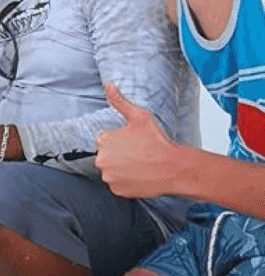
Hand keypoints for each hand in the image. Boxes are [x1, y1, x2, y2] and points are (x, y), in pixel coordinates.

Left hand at [95, 82, 178, 198]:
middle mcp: (102, 160)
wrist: (173, 168)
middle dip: (119, 155)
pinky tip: (140, 176)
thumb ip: (119, 100)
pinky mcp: (118, 191)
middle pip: (107, 156)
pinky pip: (118, 185)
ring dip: (122, 169)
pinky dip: (127, 182)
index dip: (121, 141)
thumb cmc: (157, 141)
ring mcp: (109, 177)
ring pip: (112, 171)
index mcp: (104, 141)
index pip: (106, 141)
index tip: (134, 143)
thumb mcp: (139, 116)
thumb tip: (108, 84)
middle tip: (139, 155)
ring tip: (140, 165)